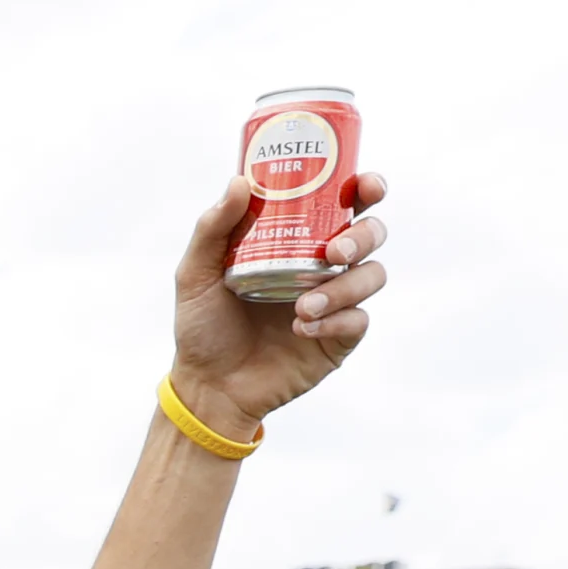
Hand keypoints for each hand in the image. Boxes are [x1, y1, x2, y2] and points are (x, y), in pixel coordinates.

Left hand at [170, 170, 387, 438]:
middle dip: (364, 236)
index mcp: (299, 241)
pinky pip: (358, 320)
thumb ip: (211, 230)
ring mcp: (336, 302)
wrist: (207, 386)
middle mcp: (324, 267)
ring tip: (302, 307)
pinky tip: (303, 327)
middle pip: (372, 233)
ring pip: (371, 276)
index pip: (344, 204)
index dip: (366, 188)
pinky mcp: (339, 338)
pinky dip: (335, 320)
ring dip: (344, 286)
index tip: (365, 185)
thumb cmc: (202, 327)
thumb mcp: (195, 275)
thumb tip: (240, 182)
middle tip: (334, 251)